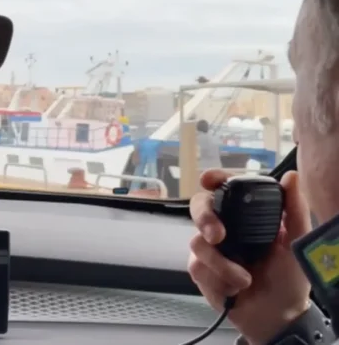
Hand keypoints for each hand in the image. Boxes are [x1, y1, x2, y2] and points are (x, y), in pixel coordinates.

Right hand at [188, 170, 310, 344]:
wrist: (277, 317)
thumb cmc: (289, 279)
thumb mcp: (297, 242)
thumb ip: (294, 209)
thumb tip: (291, 176)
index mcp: (245, 215)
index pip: (225, 188)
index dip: (213, 179)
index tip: (209, 179)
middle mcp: (224, 227)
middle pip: (198, 207)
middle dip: (204, 218)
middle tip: (217, 236)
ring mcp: (210, 249)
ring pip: (197, 241)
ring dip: (222, 264)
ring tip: (244, 279)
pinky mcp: (202, 270)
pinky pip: (198, 266)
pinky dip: (218, 279)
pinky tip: (233, 288)